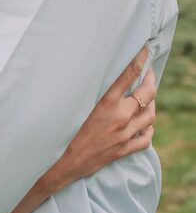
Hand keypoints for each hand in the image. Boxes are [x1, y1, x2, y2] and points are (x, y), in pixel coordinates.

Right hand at [41, 47, 156, 194]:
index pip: (129, 74)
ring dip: (152, 103)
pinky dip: (149, 129)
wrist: (61, 162)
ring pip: (151, 115)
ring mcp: (124, 134)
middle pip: (148, 93)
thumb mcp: (75, 102)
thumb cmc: (63, 128)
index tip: (144, 50)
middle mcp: (120, 116)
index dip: (140, 60)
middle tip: (149, 73)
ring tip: (148, 97)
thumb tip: (95, 70)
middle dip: (151, 80)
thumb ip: (90, 88)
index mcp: (106, 101)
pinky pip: (146, 138)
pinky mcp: (124, 149)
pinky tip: (144, 124)